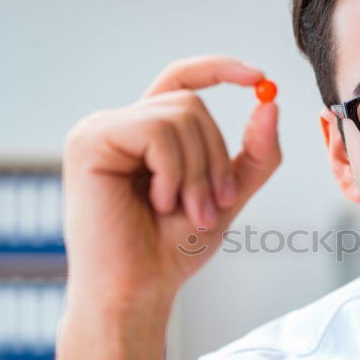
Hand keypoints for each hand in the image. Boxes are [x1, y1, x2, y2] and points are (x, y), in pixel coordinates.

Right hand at [55, 55, 280, 359]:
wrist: (138, 290)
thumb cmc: (174, 249)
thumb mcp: (228, 195)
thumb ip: (254, 154)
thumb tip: (271, 103)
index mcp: (149, 136)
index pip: (183, 82)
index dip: (219, 70)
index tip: (259, 76)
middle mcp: (122, 126)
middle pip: (192, 106)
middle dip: (215, 161)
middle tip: (211, 208)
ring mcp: (102, 130)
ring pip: (179, 116)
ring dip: (197, 172)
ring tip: (186, 211)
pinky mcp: (89, 141)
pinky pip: (155, 131)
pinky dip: (173, 171)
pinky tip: (157, 202)